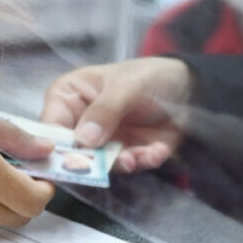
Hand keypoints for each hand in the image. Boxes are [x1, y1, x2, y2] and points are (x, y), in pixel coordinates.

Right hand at [41, 57, 191, 172]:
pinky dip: (143, 161)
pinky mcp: (126, 154)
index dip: (55, 146)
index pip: (50, 126)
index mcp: (68, 98)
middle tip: (114, 161)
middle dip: (94, 161)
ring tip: (138, 157)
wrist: (192, 87)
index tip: (71, 159)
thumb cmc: (149, 76)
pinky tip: (156, 151)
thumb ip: (104, 111)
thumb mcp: (126, 86)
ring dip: (122, 163)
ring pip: (101, 164)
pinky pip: (130, 166)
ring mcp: (103, 142)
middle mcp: (80, 123)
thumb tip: (83, 140)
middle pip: (73, 152)